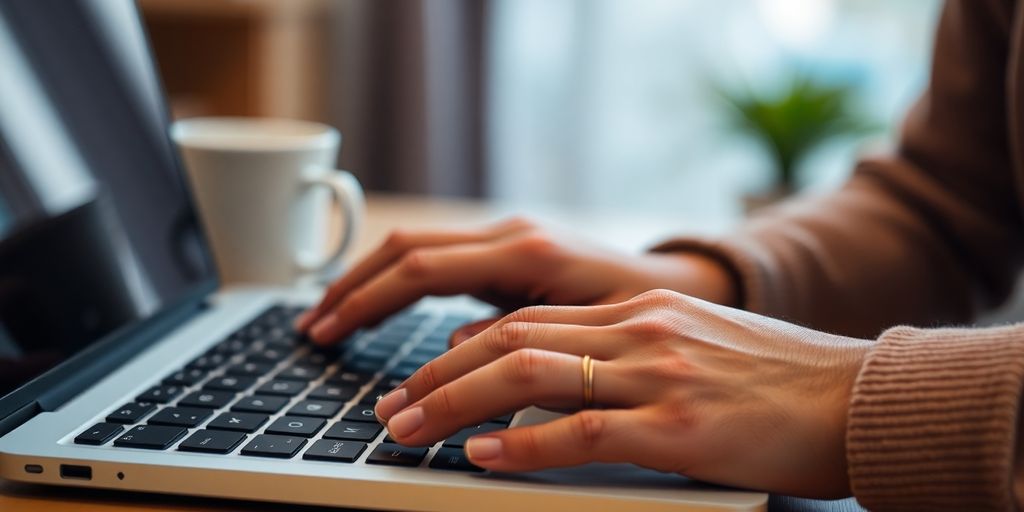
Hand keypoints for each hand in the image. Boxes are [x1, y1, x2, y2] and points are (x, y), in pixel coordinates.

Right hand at [297, 218, 736, 344]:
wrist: (681, 284)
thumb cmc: (641, 311)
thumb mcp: (582, 329)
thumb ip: (516, 337)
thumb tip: (450, 350)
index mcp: (524, 251)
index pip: (420, 269)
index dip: (365, 301)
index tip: (327, 332)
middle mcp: (510, 234)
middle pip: (405, 250)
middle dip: (352, 288)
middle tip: (312, 327)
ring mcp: (507, 236)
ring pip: (416, 248)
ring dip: (367, 282)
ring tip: (329, 317)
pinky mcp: (509, 249)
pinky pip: (438, 258)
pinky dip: (398, 282)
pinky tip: (378, 306)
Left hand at [374, 289, 870, 497]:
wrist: (858, 396)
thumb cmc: (776, 379)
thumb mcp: (692, 343)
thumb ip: (624, 349)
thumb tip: (554, 373)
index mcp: (638, 310)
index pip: (525, 320)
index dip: (459, 349)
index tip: (419, 377)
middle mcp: (639, 330)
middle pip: (510, 340)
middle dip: (437, 375)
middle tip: (392, 407)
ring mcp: (659, 374)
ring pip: (529, 375)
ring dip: (454, 403)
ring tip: (408, 429)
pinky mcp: (680, 425)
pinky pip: (582, 431)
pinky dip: (522, 444)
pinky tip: (481, 457)